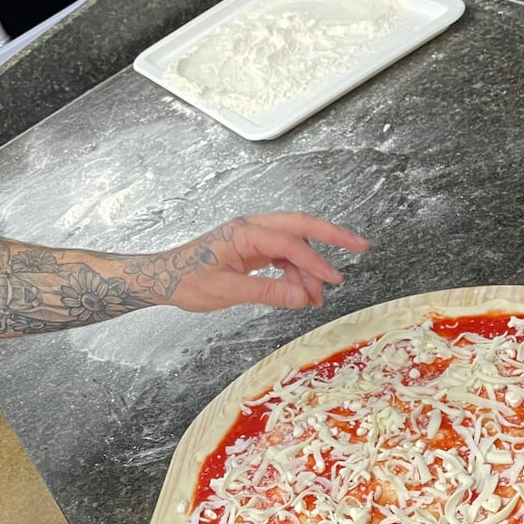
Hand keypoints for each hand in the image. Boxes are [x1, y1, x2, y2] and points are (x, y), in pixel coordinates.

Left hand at [160, 213, 369, 312]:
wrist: (162, 277)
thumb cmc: (186, 280)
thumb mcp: (226, 291)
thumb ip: (266, 292)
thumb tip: (302, 297)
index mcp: (244, 231)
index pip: (289, 243)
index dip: (314, 262)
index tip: (333, 280)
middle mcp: (251, 228)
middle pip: (301, 226)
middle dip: (332, 235)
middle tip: (362, 245)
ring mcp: (252, 237)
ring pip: (293, 244)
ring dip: (310, 267)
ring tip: (319, 297)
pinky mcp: (252, 249)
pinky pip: (283, 256)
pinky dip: (296, 272)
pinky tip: (302, 292)